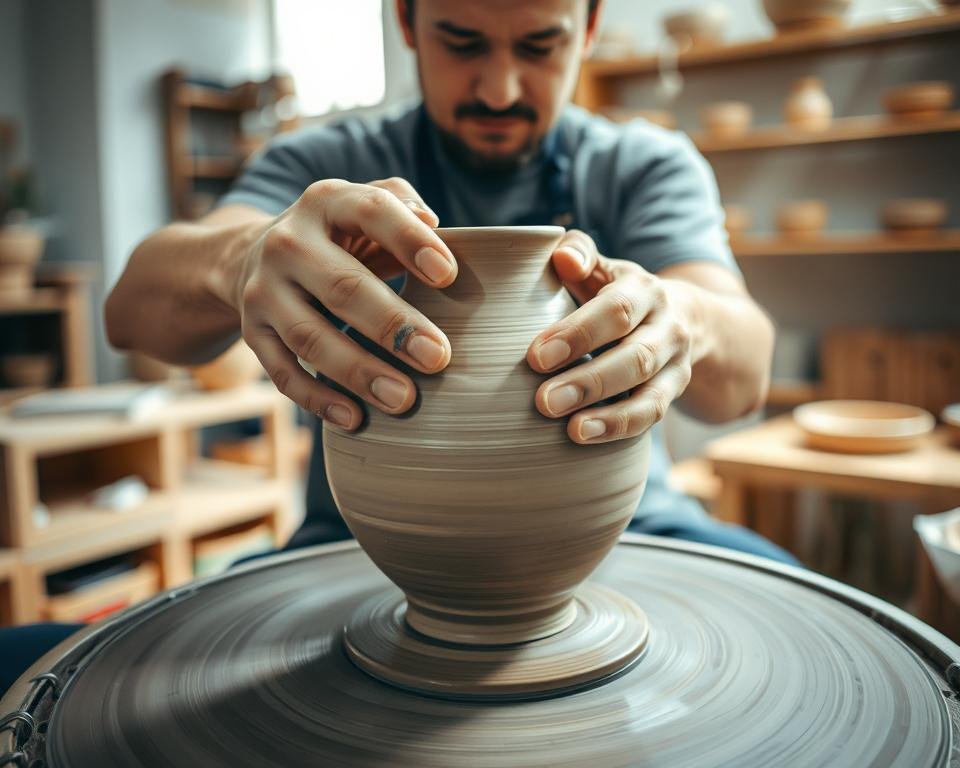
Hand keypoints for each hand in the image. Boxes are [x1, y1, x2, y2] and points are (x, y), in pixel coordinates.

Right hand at [237, 177, 457, 429]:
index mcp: (327, 202)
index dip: (409, 241)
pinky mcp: (252, 332)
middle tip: (437, 357)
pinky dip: (318, 399)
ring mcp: (264, 291)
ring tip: (403, 399)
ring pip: (310, 338)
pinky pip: (283, 372)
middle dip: (391, 325)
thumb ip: (401, 203)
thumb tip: (431, 223)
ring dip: (358, 372)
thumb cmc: (339, 236)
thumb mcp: (364, 205)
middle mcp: (288, 243)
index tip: (448, 275)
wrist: (254, 255)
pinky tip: (355, 419)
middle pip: (342, 287)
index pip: (371, 211)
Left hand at [526, 230, 693, 443]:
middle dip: (590, 381)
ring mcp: (675, 364)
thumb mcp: (602, 267)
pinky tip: (585, 436)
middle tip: (544, 401)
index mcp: (643, 289)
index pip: (616, 311)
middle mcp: (667, 326)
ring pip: (650, 393)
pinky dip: (620, 429)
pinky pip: (652, 416)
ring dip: (610, 415)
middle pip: (635, 357)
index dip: (578, 333)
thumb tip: (563, 258)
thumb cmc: (618, 293)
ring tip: (571, 429)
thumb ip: (578, 252)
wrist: (684, 317)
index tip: (536, 356)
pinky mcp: (673, 393)